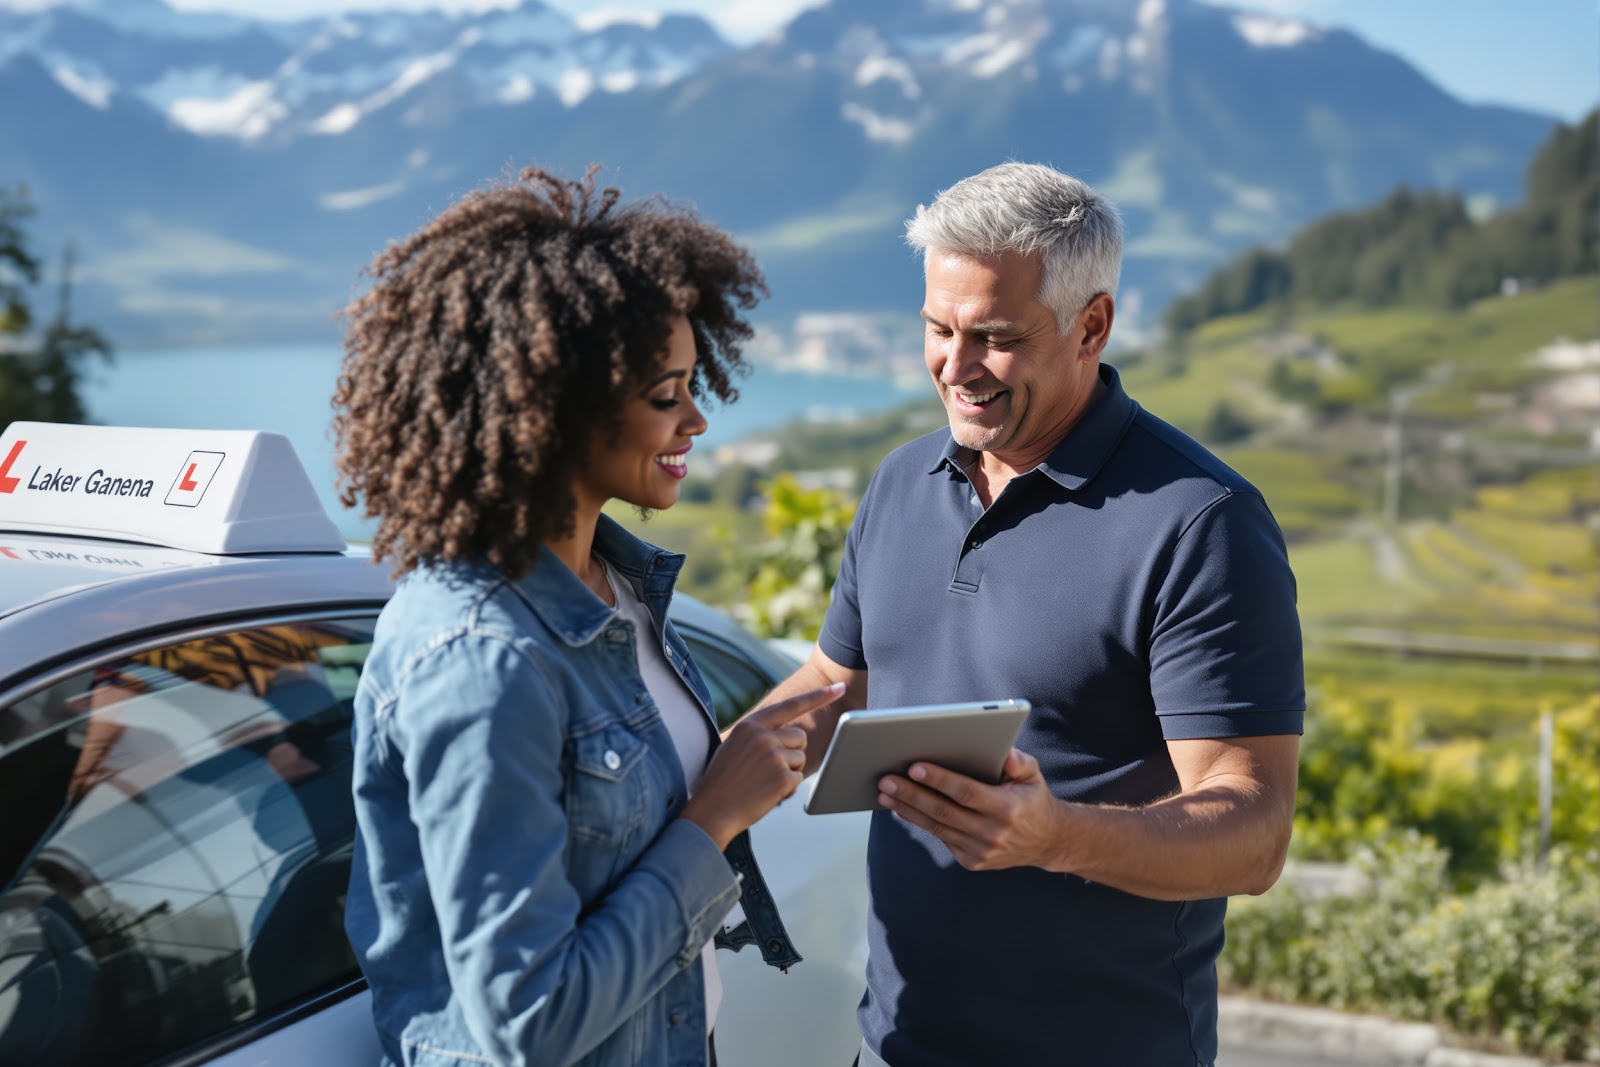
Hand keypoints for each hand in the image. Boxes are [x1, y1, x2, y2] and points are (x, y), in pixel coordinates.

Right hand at [682, 682, 843, 849]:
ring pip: (801, 759)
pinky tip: (766, 794)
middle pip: (800, 737)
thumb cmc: (723, 781)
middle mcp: (763, 735)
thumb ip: (758, 733)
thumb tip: (787, 730)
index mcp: (751, 725)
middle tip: (768, 769)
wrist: (712, 810)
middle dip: (792, 753)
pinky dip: (787, 790)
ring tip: (763, 782)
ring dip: (789, 773)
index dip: (818, 697)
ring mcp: (773, 756)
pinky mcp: (782, 777)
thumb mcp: (734, 745)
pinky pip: (798, 780)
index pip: (791, 705)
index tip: (839, 688)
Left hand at [877, 748, 1067, 871]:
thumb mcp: (1033, 775)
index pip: (965, 792)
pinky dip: (920, 822)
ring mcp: (980, 851)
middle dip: (911, 794)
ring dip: (907, 809)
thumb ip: (1018, 760)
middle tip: (885, 779)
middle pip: (943, 811)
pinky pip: (941, 837)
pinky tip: (902, 808)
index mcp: (1006, 808)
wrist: (1047, 842)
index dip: (939, 780)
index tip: (914, 767)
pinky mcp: (972, 861)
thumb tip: (1000, 750)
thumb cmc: (1033, 799)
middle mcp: (992, 833)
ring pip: (936, 827)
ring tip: (885, 793)